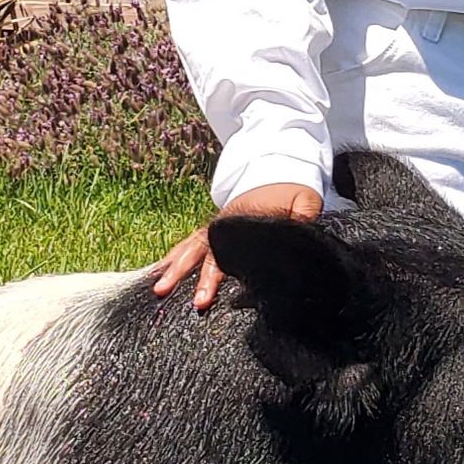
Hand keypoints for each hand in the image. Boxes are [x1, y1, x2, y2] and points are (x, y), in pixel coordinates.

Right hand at [150, 183, 324, 310]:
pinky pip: (189, 243)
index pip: (226, 249)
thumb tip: (300, 237)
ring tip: (158, 288)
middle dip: (186, 274)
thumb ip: (302, 218)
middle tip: (178, 296)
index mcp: (244, 219)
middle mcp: (224, 223)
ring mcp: (217, 225)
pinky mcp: (214, 228)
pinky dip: (174, 256)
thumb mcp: (305, 200)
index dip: (215, 273)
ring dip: (174, 267)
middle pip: (202, 250)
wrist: (280, 167)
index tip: (206, 294)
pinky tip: (159, 270)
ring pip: (190, 247)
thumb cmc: (292, 188)